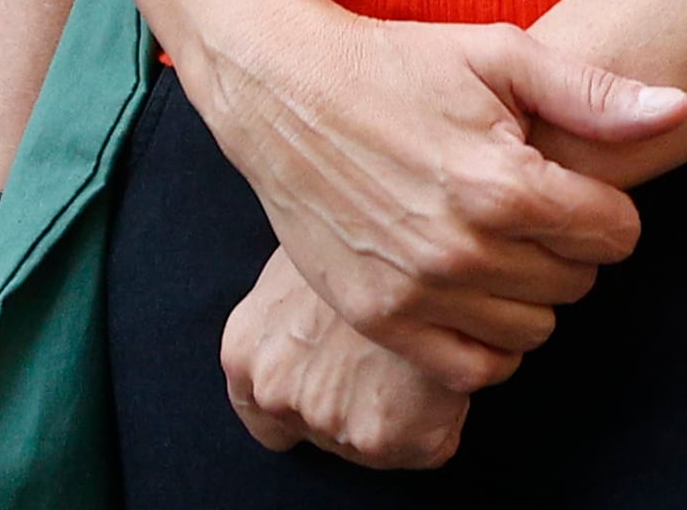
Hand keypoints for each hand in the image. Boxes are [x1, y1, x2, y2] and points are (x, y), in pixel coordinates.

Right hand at [185, 9, 682, 385]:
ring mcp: (416, 292)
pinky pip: (475, 369)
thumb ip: (592, 93)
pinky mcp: (379, 318)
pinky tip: (467, 289)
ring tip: (490, 241)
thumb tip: (678, 110)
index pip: (617, 235)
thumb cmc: (393, 64)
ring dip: (527, 291)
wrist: (280, 90)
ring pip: (535, 330)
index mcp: (501, 184)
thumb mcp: (495, 54)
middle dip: (564, 245)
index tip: (562, 181)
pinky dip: (485, 339)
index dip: (601, 206)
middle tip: (521, 206)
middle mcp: (461, 249)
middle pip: (578, 283)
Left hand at [222, 253, 474, 469]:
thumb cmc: (358, 239)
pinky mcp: (378, 439)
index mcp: (244, 354)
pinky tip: (440, 372)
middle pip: (320, 431)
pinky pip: (424, 447)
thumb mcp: (299, 270)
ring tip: (413, 358)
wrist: (414, 243)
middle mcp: (272, 391)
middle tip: (386, 363)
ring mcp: (322, 420)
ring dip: (400, 413)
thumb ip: (290, 322)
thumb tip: (316, 339)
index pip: (259, 414)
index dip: (302, 403)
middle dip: (355, 406)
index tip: (333, 387)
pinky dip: (443, 419)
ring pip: (374, 442)